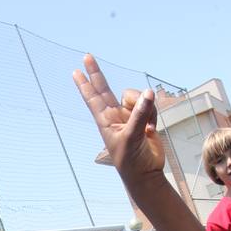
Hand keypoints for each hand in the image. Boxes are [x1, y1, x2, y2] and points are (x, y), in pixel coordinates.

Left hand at [73, 55, 162, 184]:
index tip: (76, 71)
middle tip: (86, 56)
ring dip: (144, 107)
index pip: (93, 98)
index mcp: (106, 121)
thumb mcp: (133, 136)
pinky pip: (150, 104)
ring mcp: (129, 116)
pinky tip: (152, 129)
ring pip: (136, 96)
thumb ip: (140, 114)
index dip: (85, 84)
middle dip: (96, 73)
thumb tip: (148, 93)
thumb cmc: (132, 159)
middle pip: (104, 89)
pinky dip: (153, 114)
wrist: (146, 174)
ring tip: (148, 127)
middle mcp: (115, 116)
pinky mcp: (144, 118)